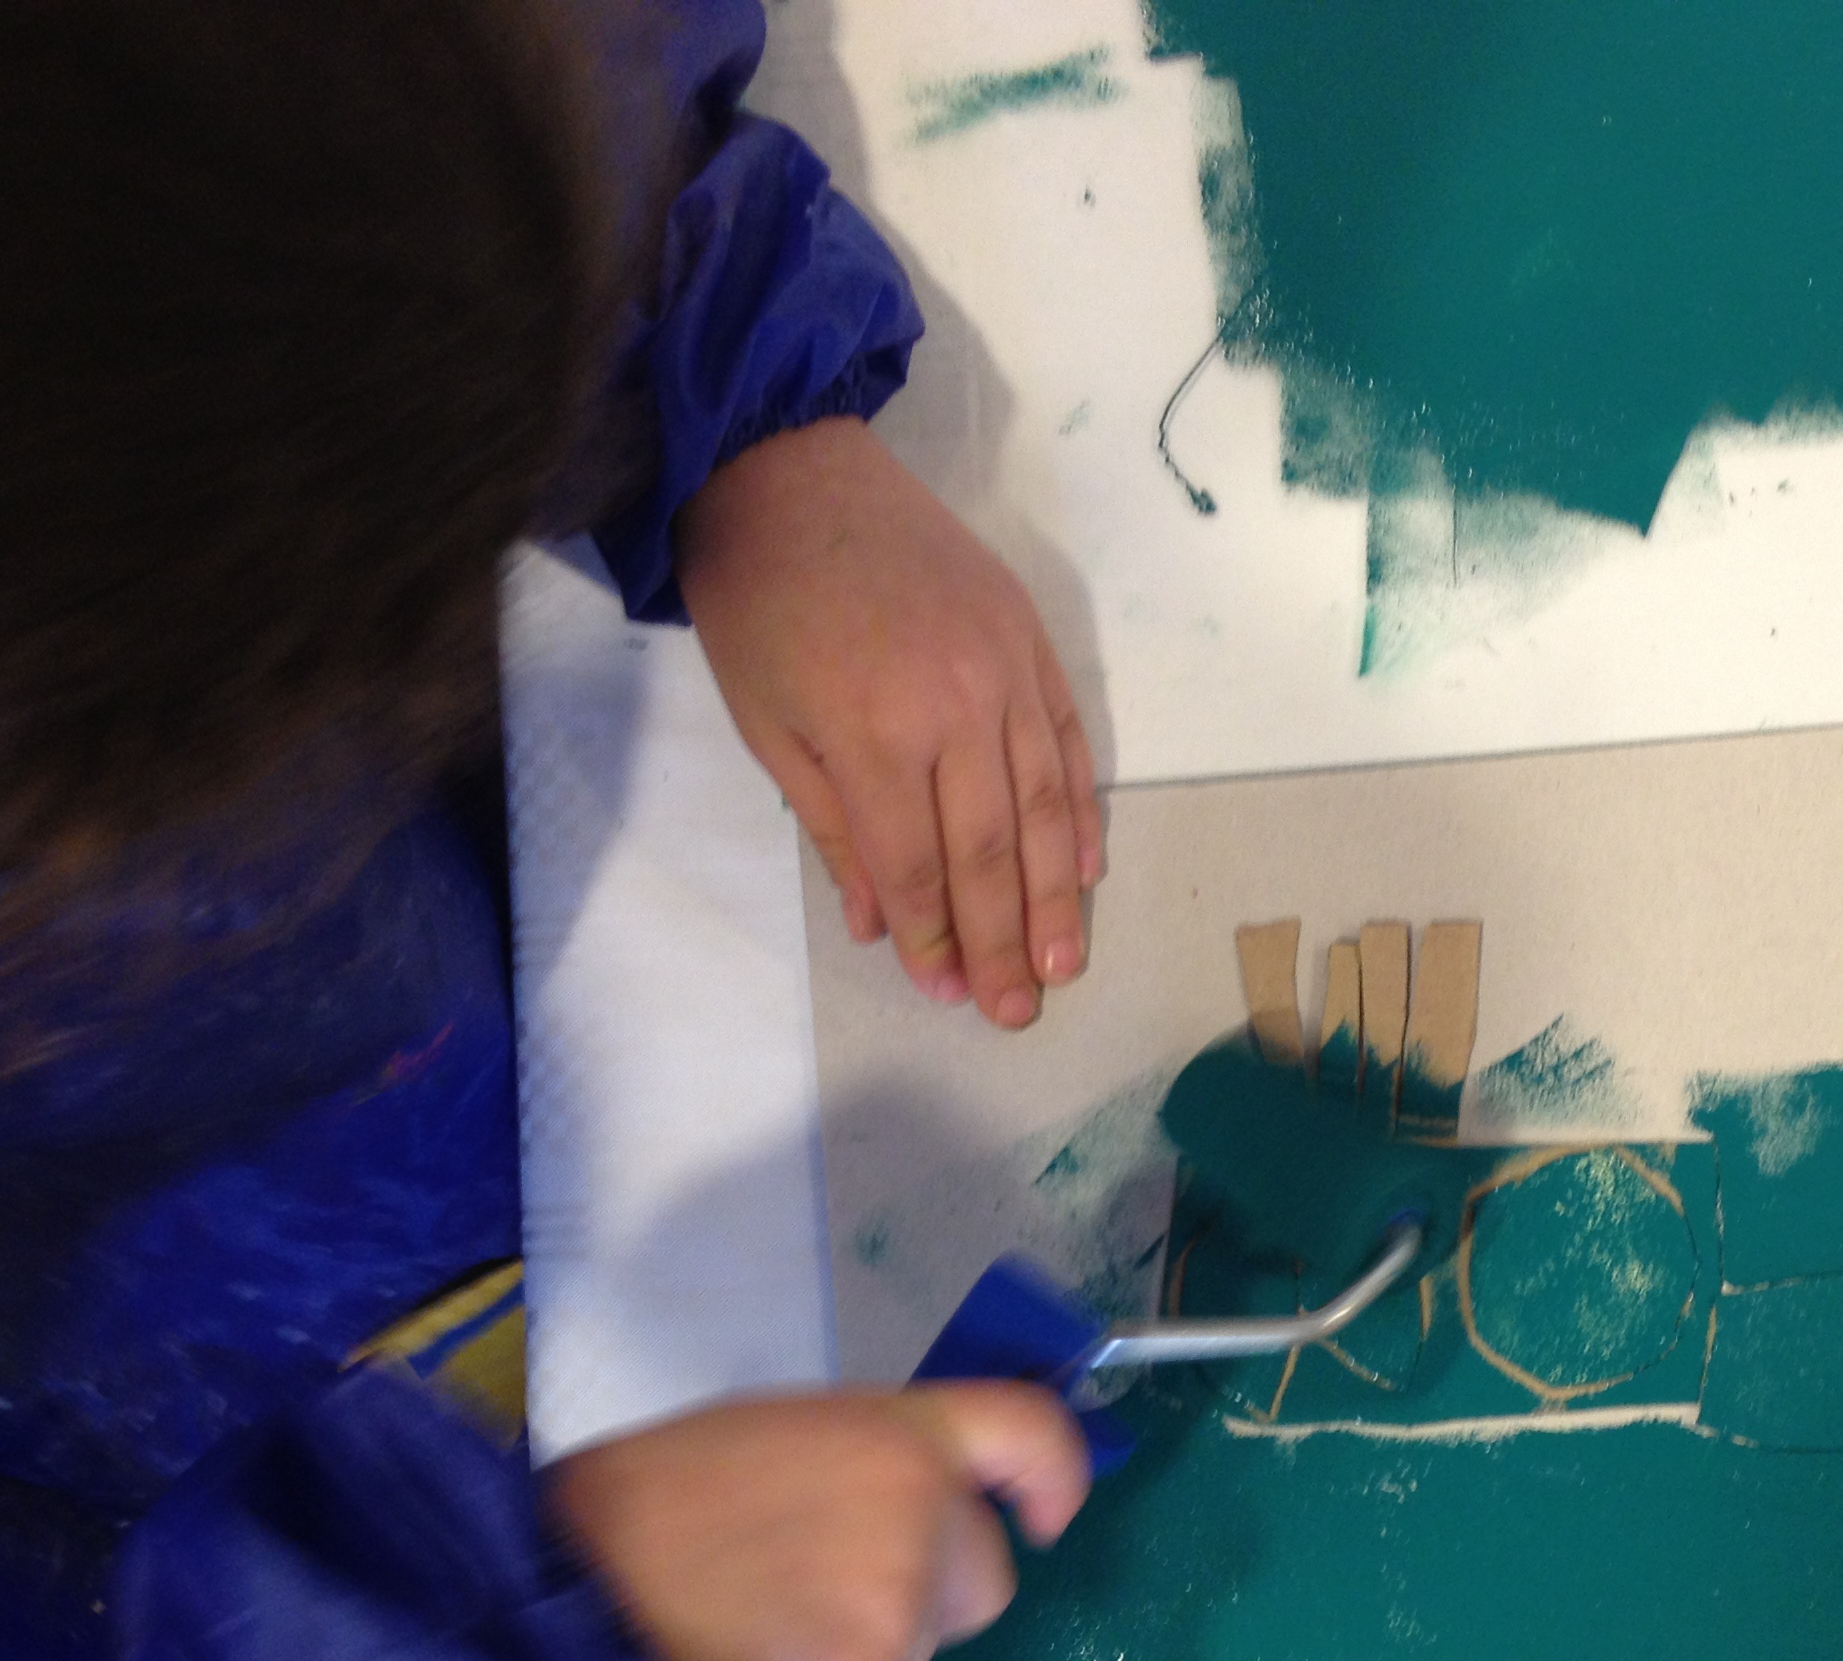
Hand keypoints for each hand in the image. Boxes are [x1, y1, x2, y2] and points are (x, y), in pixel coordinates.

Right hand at [546, 1383, 1092, 1660]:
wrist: (570, 1589)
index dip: (1055, 1473)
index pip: (1025, 1429)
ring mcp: (899, 1597)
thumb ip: (864, 1464)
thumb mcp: (773, 1437)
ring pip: (922, 1647)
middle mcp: (918, 1504)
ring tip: (760, 1626)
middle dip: (927, 1597)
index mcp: (892, 1428)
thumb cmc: (649, 1507)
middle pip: (983, 1576)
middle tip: (819, 1594)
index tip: (1047, 1518)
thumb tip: (911, 1507)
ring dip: (867, 1650)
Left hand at [675, 415, 1105, 1030]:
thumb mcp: (765, 724)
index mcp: (873, 733)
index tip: (947, 992)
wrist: (789, 467)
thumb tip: (880, 923)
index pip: (916, 864)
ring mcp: (1002, 669)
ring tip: (1066, 963)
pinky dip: (1079, 808)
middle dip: (1006, 939)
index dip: (934, 935)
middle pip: (991, 849)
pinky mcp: (1030, 638)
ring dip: (1059, 894)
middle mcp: (954, 707)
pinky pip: (1066, 738)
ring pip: (1043, 804)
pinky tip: (1086, 866)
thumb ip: (833, 826)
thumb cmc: (756, 600)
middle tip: (1019, 1011)